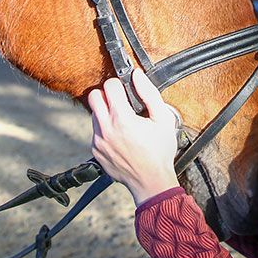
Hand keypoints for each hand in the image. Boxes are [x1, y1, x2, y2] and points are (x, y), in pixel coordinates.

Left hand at [88, 69, 180, 205]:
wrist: (151, 182)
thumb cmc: (160, 152)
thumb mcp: (163, 119)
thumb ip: (149, 93)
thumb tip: (137, 75)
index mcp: (122, 118)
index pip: (109, 85)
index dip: (120, 84)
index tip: (127, 90)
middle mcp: (105, 128)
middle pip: (94, 96)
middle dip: (107, 94)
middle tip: (121, 102)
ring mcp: (98, 141)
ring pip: (94, 113)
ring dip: (105, 112)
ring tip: (123, 122)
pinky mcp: (95, 150)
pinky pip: (95, 131)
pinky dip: (105, 129)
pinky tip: (121, 136)